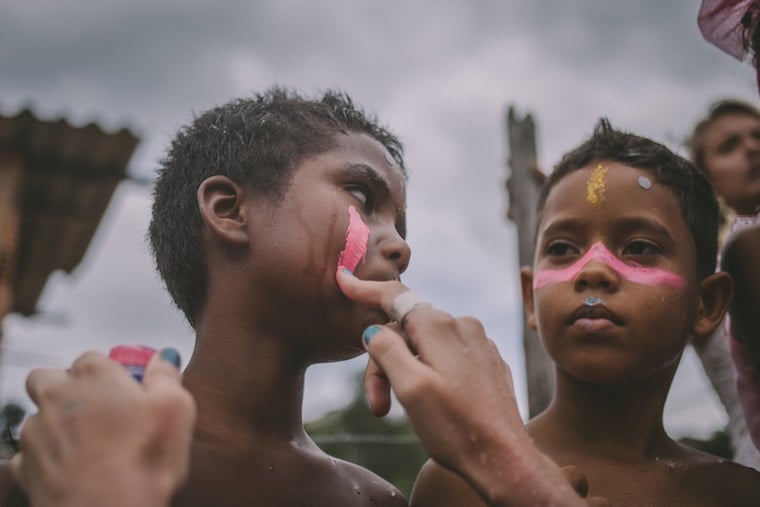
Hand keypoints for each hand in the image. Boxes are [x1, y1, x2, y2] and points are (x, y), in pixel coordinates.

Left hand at [9, 349, 195, 506]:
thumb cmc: (143, 460)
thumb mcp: (176, 408)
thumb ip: (167, 375)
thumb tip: (163, 357)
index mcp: (93, 376)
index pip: (94, 358)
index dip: (111, 372)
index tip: (128, 390)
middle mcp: (57, 397)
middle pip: (49, 377)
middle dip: (66, 387)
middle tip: (99, 410)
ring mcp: (36, 432)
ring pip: (39, 415)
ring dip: (57, 422)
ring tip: (91, 445)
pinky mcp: (24, 468)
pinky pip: (30, 453)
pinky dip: (47, 456)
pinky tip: (73, 468)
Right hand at [337, 270, 603, 505]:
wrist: (505, 459)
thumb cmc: (455, 427)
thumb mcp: (409, 388)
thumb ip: (386, 350)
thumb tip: (374, 330)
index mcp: (439, 326)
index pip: (394, 296)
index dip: (365, 289)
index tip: (343, 279)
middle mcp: (462, 325)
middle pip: (405, 330)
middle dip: (385, 362)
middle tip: (379, 406)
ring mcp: (477, 343)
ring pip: (425, 345)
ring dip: (405, 373)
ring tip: (402, 410)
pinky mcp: (486, 362)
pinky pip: (446, 356)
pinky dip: (428, 374)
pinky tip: (431, 405)